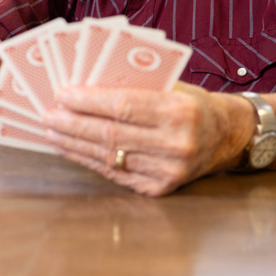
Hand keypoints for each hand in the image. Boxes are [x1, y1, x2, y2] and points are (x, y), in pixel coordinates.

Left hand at [43, 82, 254, 196]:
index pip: (124, 106)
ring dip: (75, 144)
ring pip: (110, 156)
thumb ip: (133, 86)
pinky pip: (116, 173)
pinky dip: (89, 160)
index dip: (88, 101)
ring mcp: (169, 170)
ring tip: (52, 131)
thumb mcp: (171, 86)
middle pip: (111, 133)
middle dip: (73, 124)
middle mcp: (176, 143)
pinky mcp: (160, 189)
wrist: (227, 136)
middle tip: (48, 115)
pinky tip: (72, 148)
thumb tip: (82, 86)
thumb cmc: (191, 104)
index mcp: (179, 111)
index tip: (62, 94)